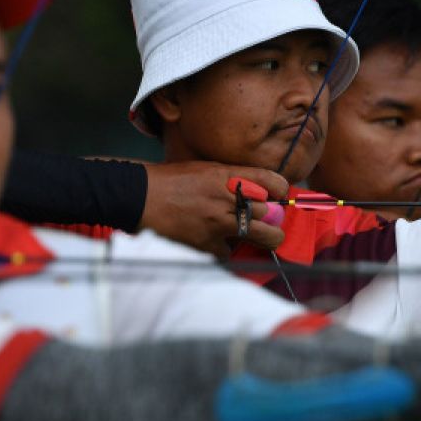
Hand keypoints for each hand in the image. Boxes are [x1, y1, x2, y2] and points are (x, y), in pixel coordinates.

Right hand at [140, 161, 287, 256]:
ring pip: (263, 236)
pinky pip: (229, 252)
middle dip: (273, 218)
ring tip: (259, 237)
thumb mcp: (203, 169)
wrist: (138, 196)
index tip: (279, 195)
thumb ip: (229, 179)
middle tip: (269, 221)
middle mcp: (228, 198)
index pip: (272, 181)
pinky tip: (216, 243)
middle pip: (271, 212)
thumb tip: (255, 191)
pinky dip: (224, 250)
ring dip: (263, 238)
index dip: (281, 190)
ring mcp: (219, 222)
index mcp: (227, 175)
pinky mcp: (207, 243)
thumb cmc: (168, 180)